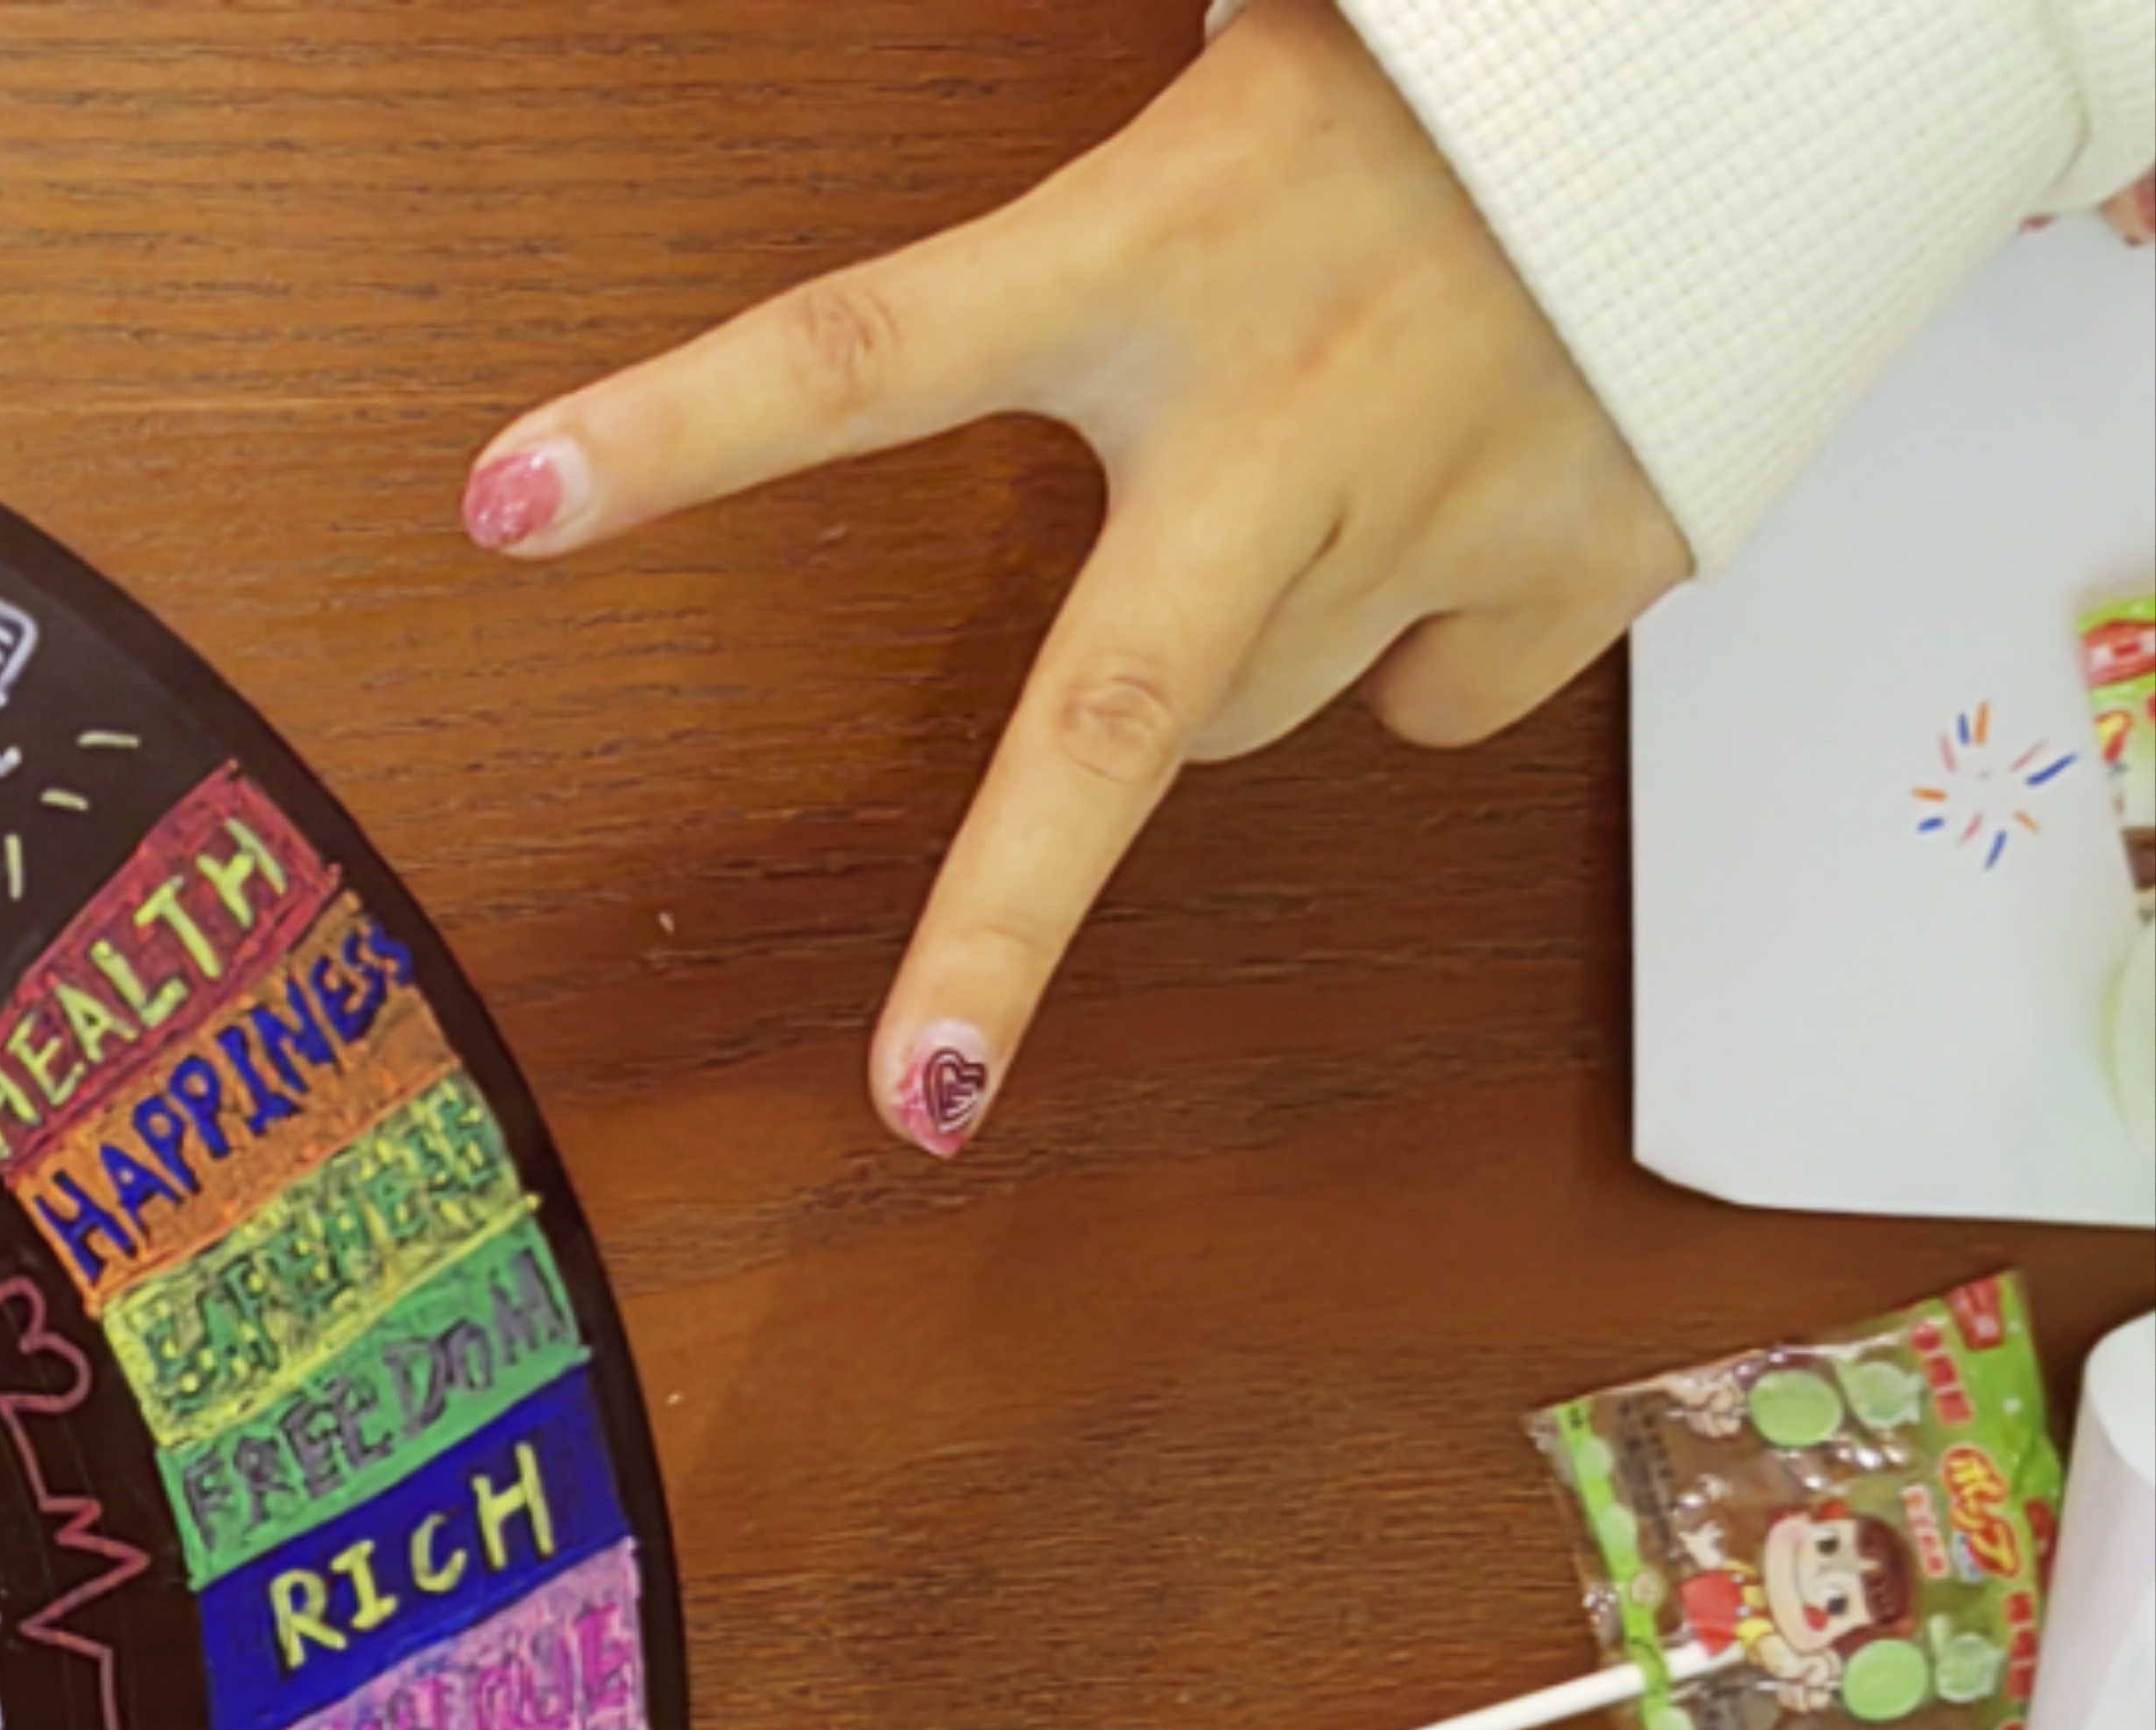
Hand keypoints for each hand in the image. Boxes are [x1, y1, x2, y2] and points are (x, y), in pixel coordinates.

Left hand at [460, 0, 1684, 1157]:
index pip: (858, 348)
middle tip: (918, 1093)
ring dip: (1244, 644)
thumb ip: (1085, 270)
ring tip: (1326, 461)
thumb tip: (1000, 364)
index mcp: (1148, 251)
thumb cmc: (1439, 78)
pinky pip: (1439, 698)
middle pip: (1113, 719)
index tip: (499, 499)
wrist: (1763, 42)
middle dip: (1005, 930)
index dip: (672, 430)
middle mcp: (1288, 409)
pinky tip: (1471, 494)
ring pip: (1253, 710)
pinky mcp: (1596, 556)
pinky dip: (1430, 640)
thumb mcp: (1215, 122)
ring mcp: (1449, 500)